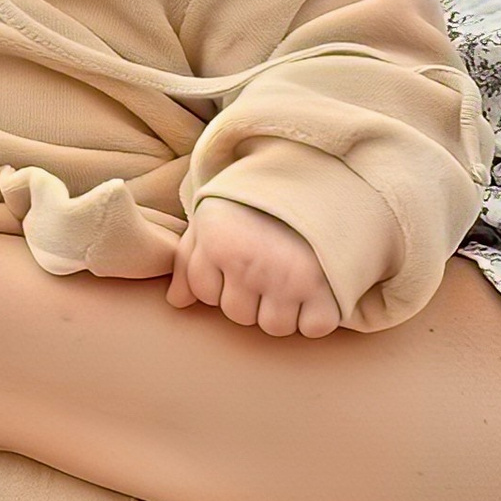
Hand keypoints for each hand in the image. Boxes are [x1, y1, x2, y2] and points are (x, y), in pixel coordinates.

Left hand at [169, 195, 341, 338]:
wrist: (321, 173)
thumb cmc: (260, 199)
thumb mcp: (215, 216)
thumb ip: (189, 258)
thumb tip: (176, 302)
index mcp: (219, 242)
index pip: (205, 294)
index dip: (220, 279)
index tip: (240, 256)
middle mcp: (250, 263)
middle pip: (239, 315)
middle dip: (251, 296)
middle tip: (270, 264)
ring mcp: (287, 278)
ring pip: (274, 326)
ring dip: (283, 309)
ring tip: (292, 276)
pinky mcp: (324, 288)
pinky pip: (314, 327)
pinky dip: (317, 315)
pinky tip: (317, 289)